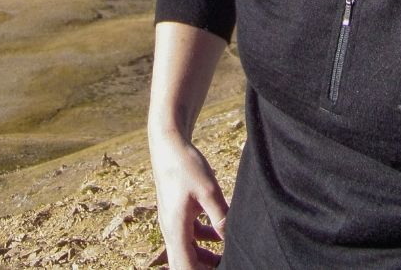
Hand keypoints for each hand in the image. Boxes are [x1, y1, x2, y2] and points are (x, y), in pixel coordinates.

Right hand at [150, 129, 228, 269]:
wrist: (169, 143)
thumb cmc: (186, 165)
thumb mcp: (208, 191)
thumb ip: (220, 217)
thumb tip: (231, 240)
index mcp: (175, 229)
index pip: (184, 267)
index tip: (224, 267)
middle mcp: (170, 230)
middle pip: (185, 262)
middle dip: (204, 268)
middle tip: (228, 262)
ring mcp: (172, 221)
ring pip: (187, 249)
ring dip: (205, 256)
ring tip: (227, 256)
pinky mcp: (177, 212)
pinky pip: (189, 234)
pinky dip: (204, 239)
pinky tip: (220, 234)